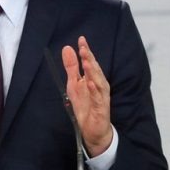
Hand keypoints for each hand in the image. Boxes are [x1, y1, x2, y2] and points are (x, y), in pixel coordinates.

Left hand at [61, 36, 112, 156]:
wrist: (92, 130)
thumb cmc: (85, 105)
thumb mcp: (73, 84)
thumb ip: (71, 67)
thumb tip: (68, 48)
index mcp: (92, 79)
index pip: (90, 62)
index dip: (86, 51)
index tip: (81, 39)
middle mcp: (99, 86)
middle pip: (95, 70)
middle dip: (90, 58)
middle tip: (83, 47)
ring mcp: (101, 97)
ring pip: (98, 82)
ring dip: (93, 72)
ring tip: (87, 62)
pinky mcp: (101, 108)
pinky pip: (98, 98)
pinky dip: (95, 91)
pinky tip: (91, 83)